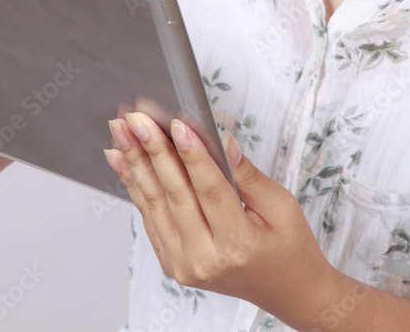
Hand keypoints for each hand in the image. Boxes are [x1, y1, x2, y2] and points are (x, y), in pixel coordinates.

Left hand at [103, 112, 333, 322]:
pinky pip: (150, 216)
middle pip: (175, 194)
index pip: (209, 190)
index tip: (176, 123)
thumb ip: (248, 174)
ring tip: (121, 131)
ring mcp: (183, 265)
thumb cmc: (288, 247)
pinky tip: (123, 159)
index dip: (191, 154)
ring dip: (135, 162)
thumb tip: (224, 141)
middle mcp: (204, 259)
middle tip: (135, 118)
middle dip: (153, 150)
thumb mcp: (281, 206)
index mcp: (237, 245)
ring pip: (154, 203)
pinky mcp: (172, 263)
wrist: (285, 290)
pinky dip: (134, 184)